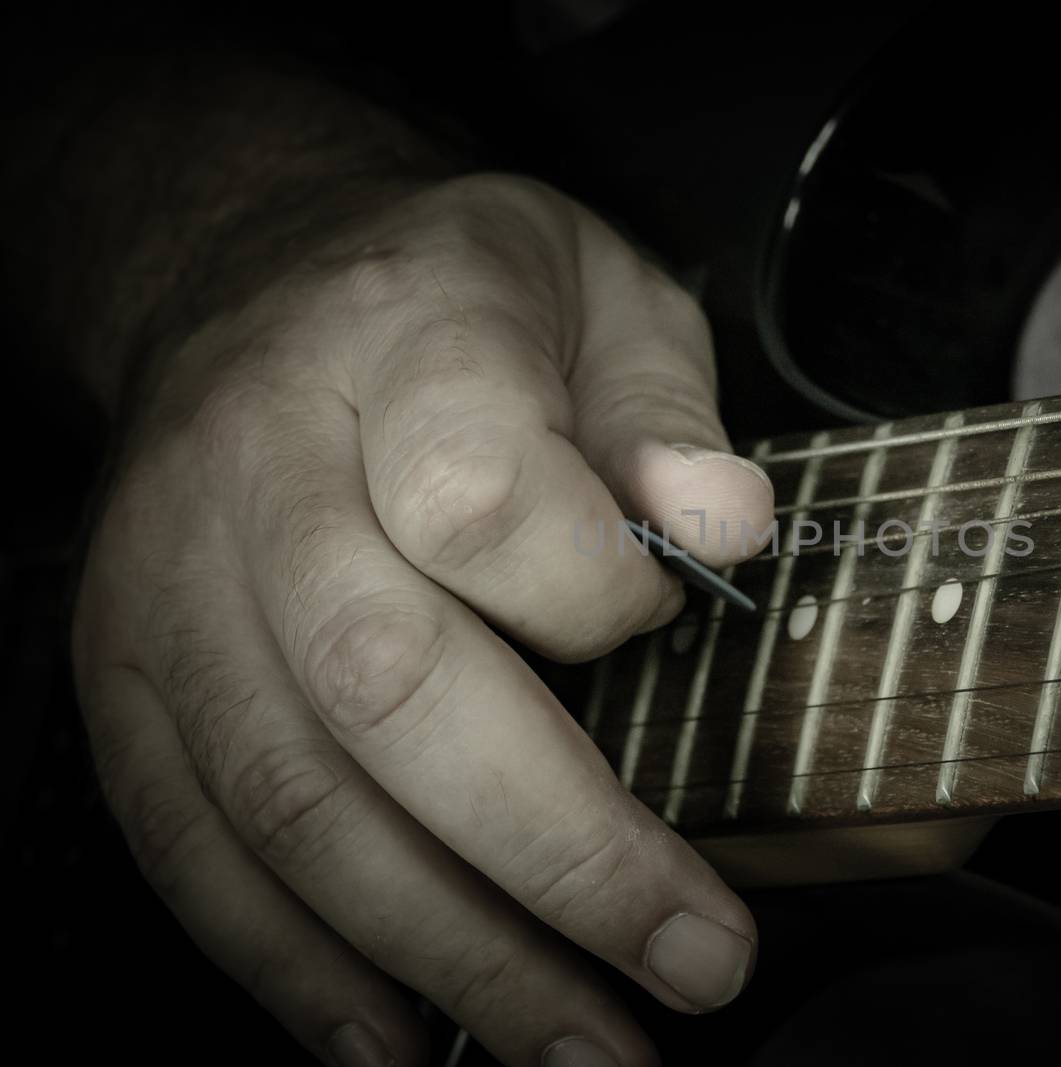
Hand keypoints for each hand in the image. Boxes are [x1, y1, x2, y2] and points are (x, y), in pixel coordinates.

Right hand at [73, 174, 773, 1066]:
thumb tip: (725, 528)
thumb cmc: (463, 294)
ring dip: (447, 953)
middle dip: (558, 857)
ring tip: (580, 1047)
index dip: (599, 601)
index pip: (481, 501)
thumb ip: (667, 412)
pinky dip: (297, 966)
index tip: (672, 629)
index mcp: (403, 337)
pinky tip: (403, 1040)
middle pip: (386, 686)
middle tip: (693, 965)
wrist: (254, 275)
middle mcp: (259, 464)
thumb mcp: (604, 292)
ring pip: (290, 798)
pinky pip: (192, 844)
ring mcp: (171, 580)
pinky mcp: (126, 673)